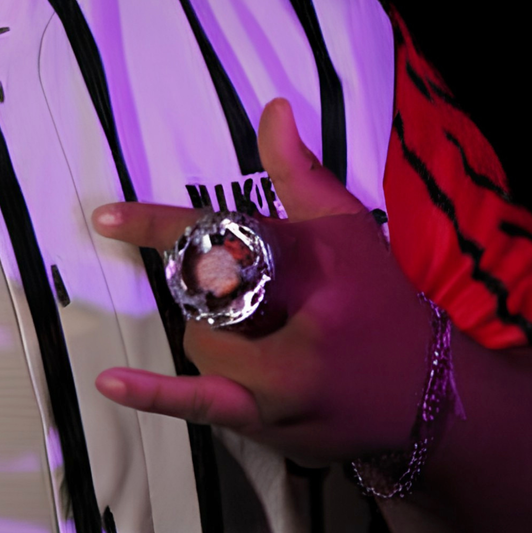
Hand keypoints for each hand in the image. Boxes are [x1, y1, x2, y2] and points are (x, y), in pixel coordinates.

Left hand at [90, 98, 433, 467]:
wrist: (425, 396)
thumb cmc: (378, 299)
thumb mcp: (345, 228)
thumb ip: (298, 172)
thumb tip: (272, 108)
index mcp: (310, 274)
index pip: (222, 239)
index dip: (160, 226)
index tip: (106, 218)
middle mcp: (293, 333)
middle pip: (202, 300)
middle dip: (211, 291)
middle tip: (247, 295)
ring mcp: (278, 387)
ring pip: (199, 345)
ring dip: (210, 332)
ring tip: (261, 333)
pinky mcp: (265, 423)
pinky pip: (199, 407)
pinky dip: (153, 396)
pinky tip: (110, 383)